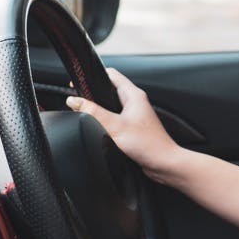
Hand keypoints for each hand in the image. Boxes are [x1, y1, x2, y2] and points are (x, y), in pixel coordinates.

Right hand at [65, 68, 182, 182]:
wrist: (164, 163)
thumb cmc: (149, 145)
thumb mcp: (116, 126)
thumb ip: (94, 112)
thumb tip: (74, 101)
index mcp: (133, 95)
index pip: (111, 75)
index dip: (93, 76)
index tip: (78, 81)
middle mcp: (135, 102)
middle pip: (109, 90)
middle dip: (93, 94)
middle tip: (78, 100)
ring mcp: (134, 115)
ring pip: (110, 106)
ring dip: (98, 109)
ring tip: (87, 114)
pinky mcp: (132, 128)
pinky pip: (114, 119)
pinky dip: (104, 121)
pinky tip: (98, 129)